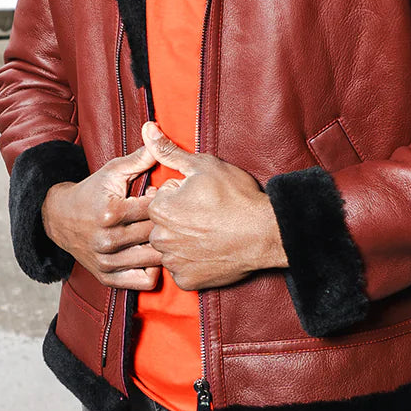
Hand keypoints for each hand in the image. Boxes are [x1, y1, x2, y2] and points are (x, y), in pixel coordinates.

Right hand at [41, 144, 162, 289]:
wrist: (59, 218)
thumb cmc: (91, 192)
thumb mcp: (112, 171)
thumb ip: (139, 159)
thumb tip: (159, 138)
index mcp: (110, 213)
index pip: (155, 210)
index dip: (168, 201)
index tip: (170, 196)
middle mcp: (107, 241)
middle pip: (156, 234)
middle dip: (170, 224)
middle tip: (175, 216)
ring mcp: (107, 262)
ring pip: (154, 259)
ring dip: (164, 246)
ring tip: (165, 234)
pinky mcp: (107, 278)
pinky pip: (143, 281)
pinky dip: (154, 269)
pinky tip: (153, 253)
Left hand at [141, 121, 287, 290]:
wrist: (264, 232)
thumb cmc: (235, 196)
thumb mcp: (203, 165)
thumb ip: (169, 150)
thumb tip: (147, 128)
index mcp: (159, 208)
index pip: (160, 198)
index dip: (182, 194)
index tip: (202, 196)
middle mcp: (160, 238)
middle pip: (162, 224)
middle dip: (179, 218)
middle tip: (207, 214)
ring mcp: (173, 262)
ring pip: (171, 247)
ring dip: (184, 240)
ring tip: (210, 232)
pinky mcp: (186, 281)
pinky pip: (182, 269)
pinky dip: (193, 262)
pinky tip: (211, 250)